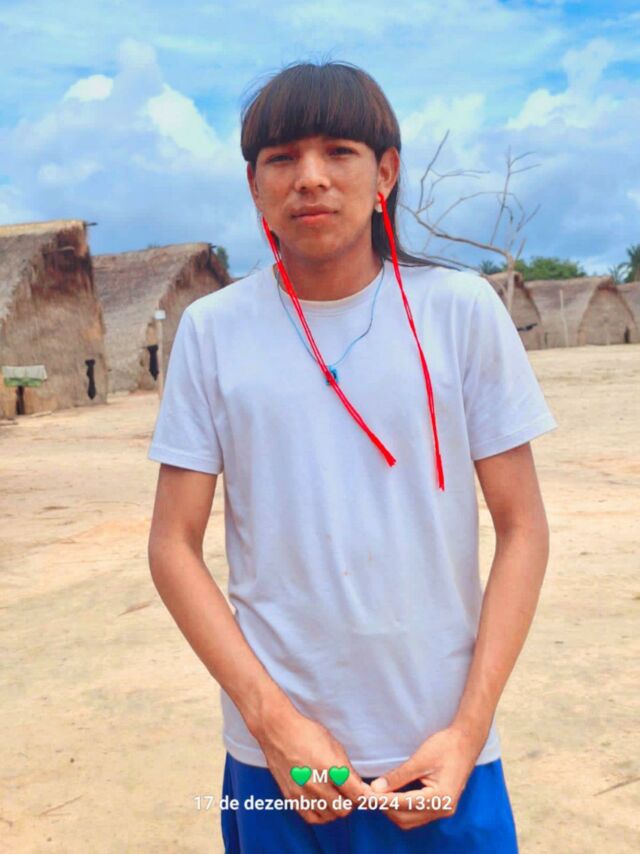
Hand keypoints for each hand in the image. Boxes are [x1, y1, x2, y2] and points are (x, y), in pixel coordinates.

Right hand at [254, 706, 376, 824]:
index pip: (357, 795)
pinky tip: (322, 804)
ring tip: (335, 796)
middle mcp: (317, 783)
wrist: (278, 731)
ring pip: (329, 816)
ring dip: (336, 809)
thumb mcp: (334, 745)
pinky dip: (321, 814)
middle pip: (344, 809)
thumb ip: (347, 769)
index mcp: (331, 767)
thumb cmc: (307, 733)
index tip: (366, 794)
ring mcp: (303, 792)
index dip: (365, 797)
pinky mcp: (291, 797)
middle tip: (349, 793)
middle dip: (351, 802)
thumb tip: (359, 787)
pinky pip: (312, 818)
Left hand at [369, 725, 482, 830]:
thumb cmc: (446, 746)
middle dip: (385, 807)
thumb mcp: (420, 759)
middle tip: (368, 792)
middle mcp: (443, 810)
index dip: (383, 800)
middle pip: (405, 818)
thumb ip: (399, 775)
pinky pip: (416, 814)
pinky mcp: (440, 806)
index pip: (404, 804)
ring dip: (392, 809)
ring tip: (378, 793)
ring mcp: (443, 810)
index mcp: (441, 798)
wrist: (467, 742)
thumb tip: (376, 788)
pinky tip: (392, 794)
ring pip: (409, 820)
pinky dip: (401, 807)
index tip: (366, 793)